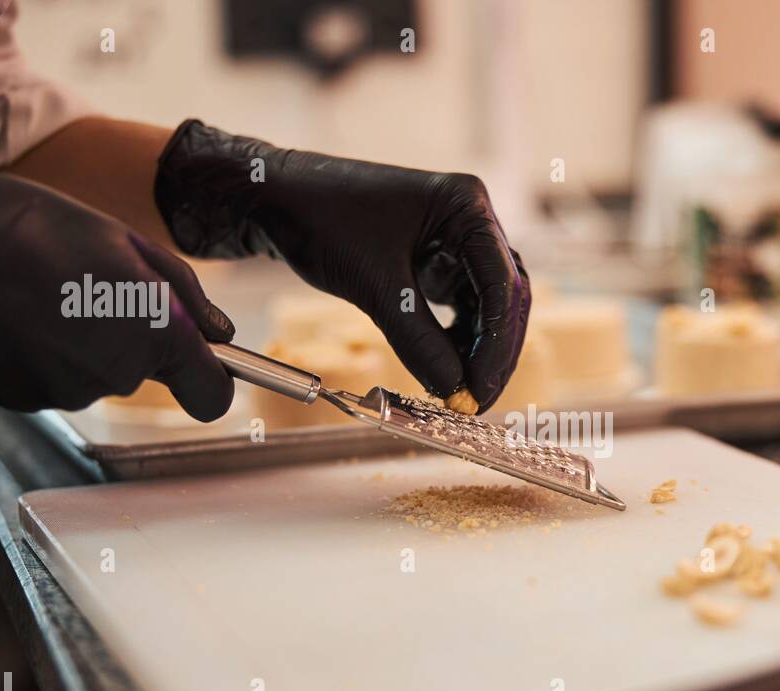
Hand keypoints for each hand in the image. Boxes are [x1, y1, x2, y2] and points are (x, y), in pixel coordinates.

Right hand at [0, 164, 234, 419]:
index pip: (211, 396)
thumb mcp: (124, 239)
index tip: (204, 364)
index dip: (212, 380)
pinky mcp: (25, 400)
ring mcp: (68, 391)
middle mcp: (117, 373)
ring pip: (96, 374)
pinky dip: (43, 354)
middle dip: (130, 335)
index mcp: (154, 331)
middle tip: (89, 284)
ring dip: (82, 341)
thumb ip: (184, 293)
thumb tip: (218, 332)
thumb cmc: (28, 226)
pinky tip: (17, 314)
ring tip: (44, 292)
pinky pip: (54, 379)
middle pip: (144, 371)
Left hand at [155, 120, 528, 411]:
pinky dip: (455, 340)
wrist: (275, 200)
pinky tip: (446, 369)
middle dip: (492, 352)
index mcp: (466, 205)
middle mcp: (470, 219)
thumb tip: (453, 389)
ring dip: (476, 350)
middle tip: (477, 400)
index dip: (496, 344)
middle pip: (504, 297)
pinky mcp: (435, 260)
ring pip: (485, 306)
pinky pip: (460, 307)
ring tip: (460, 391)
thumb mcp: (373, 286)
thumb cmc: (320, 220)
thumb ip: (417, 339)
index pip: (502, 285)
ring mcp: (455, 240)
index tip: (481, 389)